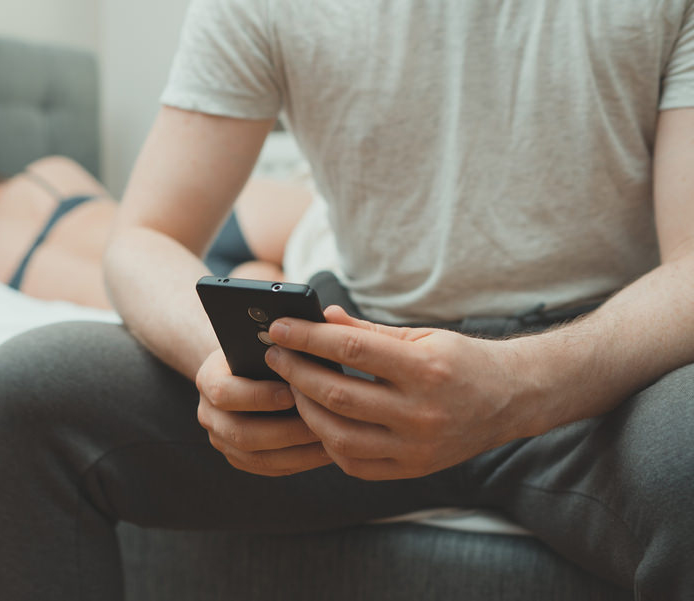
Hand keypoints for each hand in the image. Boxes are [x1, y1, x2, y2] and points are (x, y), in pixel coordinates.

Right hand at [195, 349, 333, 475]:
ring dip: (296, 452)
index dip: (258, 396)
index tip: (293, 392)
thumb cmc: (257, 352)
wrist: (242, 370)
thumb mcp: (258, 345)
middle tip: (319, 423)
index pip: (225, 393)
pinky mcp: (239, 459)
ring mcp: (221, 440)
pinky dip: (299, 463)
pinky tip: (324, 453)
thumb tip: (307, 354)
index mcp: (207, 380)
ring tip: (328, 441)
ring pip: (257, 458)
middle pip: (241, 433)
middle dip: (284, 431)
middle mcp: (208, 414)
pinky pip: (269, 469)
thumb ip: (274, 352)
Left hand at [265, 306, 534, 480]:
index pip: (351, 350)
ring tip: (291, 387)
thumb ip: (366, 330)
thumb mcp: (419, 336)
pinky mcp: (412, 469)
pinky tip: (317, 419)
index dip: (308, 338)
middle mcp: (422, 413)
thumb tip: (319, 317)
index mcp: (426, 370)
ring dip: (305, 410)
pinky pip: (354, 463)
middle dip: (296, 373)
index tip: (278, 328)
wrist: (512, 400)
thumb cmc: (461, 361)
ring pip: (339, 436)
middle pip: (338, 395)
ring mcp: (417, 448)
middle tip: (275, 356)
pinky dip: (328, 441)